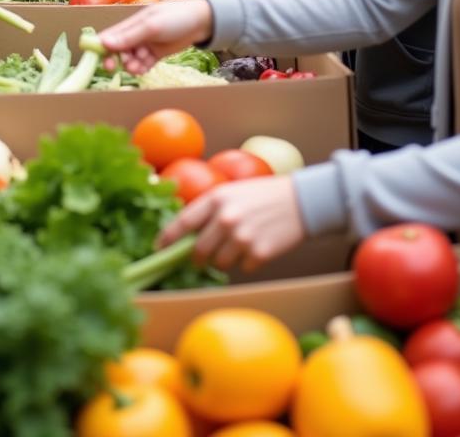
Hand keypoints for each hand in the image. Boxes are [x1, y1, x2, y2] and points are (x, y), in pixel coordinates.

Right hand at [97, 0, 211, 73]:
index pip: (110, 36)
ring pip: (131, 59)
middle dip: (119, 60)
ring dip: (132, 65)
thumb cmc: (176, 17)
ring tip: (139, 67)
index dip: (102, 48)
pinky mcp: (156, 54)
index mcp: (132, 23)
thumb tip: (105, 43)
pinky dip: (142, 68)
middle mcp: (136, 34)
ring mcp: (146, 44)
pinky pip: (143, 64)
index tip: (100, 60)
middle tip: (122, 67)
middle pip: (119, 50)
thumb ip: (129, 36)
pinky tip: (145, 69)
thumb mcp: (151, 26)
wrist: (203, 22)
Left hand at [157, 175, 306, 272]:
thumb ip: (210, 210)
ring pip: (219, 264)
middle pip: (198, 251)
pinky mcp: (258, 253)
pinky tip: (257, 246)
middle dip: (196, 258)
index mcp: (216, 199)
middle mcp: (226, 218)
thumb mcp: (232, 191)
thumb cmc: (262, 195)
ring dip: (224, 260)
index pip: (183, 223)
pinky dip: (247, 262)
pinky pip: (242, 268)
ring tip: (238, 245)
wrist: (301, 201)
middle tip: (200, 258)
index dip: (167, 238)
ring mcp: (242, 237)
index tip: (159, 248)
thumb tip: (186, 235)